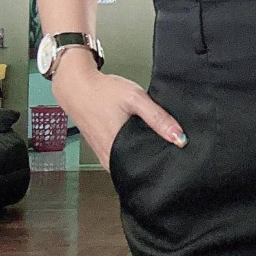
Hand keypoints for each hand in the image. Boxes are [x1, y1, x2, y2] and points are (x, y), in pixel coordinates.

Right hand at [52, 65, 184, 170]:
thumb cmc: (102, 91)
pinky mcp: (101, 150)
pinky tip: (136, 140)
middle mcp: (108, 157)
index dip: (161, 164)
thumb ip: (158, 118)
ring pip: (128, 164)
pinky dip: (130, 151)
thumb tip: (179, 138)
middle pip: (137, 168)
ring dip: (140, 156)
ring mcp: (103, 156)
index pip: (145, 169)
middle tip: (165, 149)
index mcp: (117, 149)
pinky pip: (119, 158)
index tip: (173, 158)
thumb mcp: (135, 99)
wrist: (77, 86)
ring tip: (151, 144)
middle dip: (152, 160)